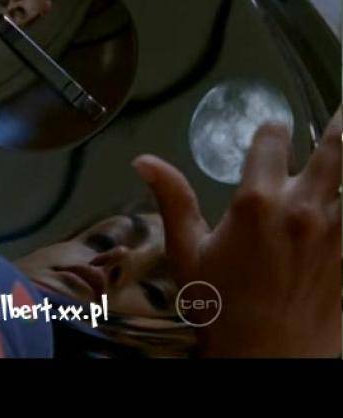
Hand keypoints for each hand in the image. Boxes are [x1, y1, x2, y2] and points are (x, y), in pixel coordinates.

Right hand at [132, 108, 341, 357]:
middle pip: (336, 145)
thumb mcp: (188, 250)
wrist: (266, 357)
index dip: (272, 130)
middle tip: (341, 108)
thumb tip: (143, 161)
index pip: (272, 140)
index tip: (273, 131)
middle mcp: (304, 208)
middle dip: (340, 121)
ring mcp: (338, 232)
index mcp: (257, 202)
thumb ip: (172, 199)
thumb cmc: (220, 305)